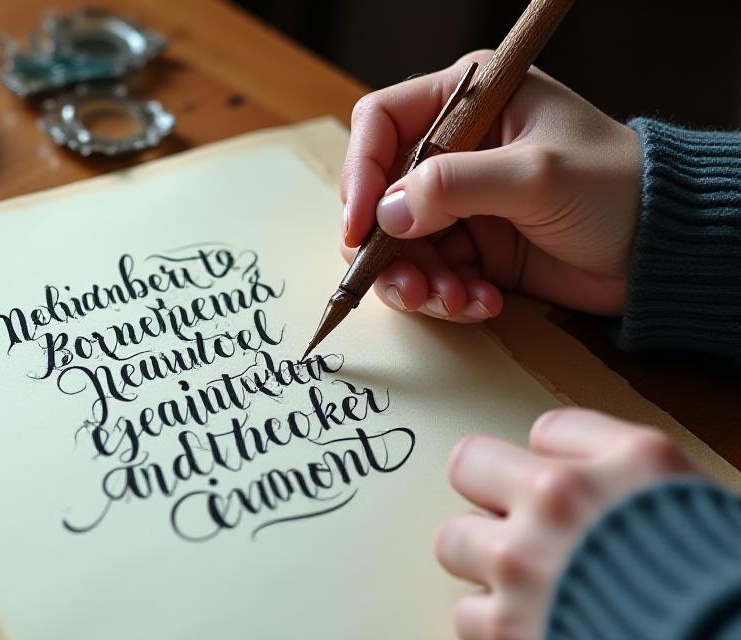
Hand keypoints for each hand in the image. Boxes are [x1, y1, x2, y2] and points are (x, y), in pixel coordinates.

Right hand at [340, 50, 642, 320]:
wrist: (667, 248)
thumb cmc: (618, 188)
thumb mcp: (535, 176)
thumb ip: (455, 187)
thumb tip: (386, 213)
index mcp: (469, 101)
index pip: (381, 122)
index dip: (360, 171)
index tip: (360, 224)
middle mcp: (456, 149)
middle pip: (379, 193)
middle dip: (386, 245)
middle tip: (407, 284)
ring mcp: (463, 201)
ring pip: (398, 243)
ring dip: (416, 280)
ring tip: (453, 301)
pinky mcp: (475, 247)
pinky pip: (431, 273)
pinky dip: (445, 296)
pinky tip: (481, 304)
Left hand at [436, 408, 696, 638]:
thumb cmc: (722, 586)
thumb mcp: (692, 500)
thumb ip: (630, 475)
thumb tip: (578, 468)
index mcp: (629, 463)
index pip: (549, 430)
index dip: (554, 461)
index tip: (563, 482)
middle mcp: (565, 500)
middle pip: (470, 463)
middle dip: (491, 493)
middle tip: (518, 521)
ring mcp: (525, 562)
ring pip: (454, 540)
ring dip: (484, 561)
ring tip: (526, 579)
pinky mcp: (507, 625)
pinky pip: (468, 612)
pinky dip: (494, 623)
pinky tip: (532, 620)